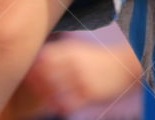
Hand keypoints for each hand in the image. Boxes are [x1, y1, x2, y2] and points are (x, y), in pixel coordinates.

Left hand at [25, 37, 141, 114]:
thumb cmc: (99, 59)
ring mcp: (81, 79)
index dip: (33, 67)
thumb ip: (61, 53)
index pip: (43, 58)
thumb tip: (39, 58)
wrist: (124, 66)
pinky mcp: (88, 93)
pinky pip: (67, 103)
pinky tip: (60, 106)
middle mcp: (73, 63)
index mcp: (70, 50)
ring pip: (53, 90)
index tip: (30, 74)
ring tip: (46, 99)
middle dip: (36, 83)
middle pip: (45, 74)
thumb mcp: (80, 50)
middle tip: (34, 89)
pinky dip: (59, 106)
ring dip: (46, 96)